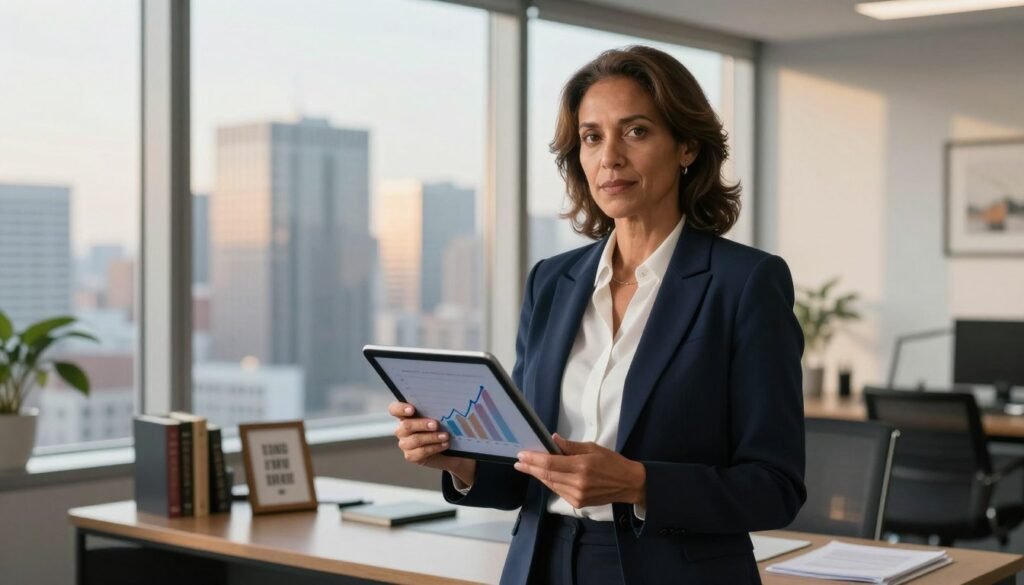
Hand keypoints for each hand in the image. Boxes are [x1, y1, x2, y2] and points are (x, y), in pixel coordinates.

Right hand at [388, 401, 475, 485]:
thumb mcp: (438, 416)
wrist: (446, 447)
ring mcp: (405, 443)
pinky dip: (434, 447)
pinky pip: (421, 452)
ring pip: (415, 440)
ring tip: (445, 436)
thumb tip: (444, 404)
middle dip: (422, 424)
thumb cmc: (441, 426)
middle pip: (406, 425)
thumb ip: (435, 410)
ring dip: (432, 437)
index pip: (394, 409)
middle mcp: (402, 429)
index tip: (412, 409)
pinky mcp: (410, 456)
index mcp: (405, 415)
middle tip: (436, 424)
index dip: (400, 409)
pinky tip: (444, 444)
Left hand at [513, 433, 645, 508]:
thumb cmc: (612, 462)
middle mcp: (577, 483)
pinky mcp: (578, 503)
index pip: (550, 463)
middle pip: (547, 475)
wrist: (629, 484)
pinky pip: (558, 491)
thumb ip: (571, 446)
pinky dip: (550, 482)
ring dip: (538, 475)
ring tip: (527, 467)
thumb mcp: (593, 448)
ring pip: (551, 484)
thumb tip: (553, 440)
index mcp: (582, 466)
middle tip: (519, 462)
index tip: (521, 455)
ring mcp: (577, 495)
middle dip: (531, 468)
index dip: (533, 460)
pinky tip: (544, 476)